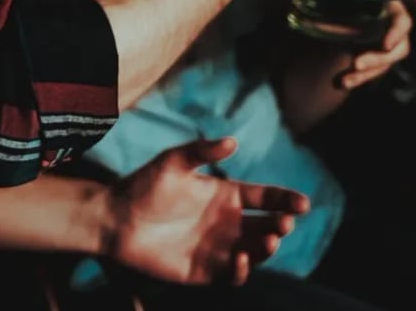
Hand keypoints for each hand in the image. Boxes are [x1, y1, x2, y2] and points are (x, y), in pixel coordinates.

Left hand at [106, 138, 307, 285]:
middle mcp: (227, 223)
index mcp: (225, 195)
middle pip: (267, 226)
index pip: (264, 198)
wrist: (113, 219)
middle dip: (280, 225)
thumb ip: (200, 151)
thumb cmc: (142, 187)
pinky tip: (239, 259)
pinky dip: (241, 270)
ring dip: (267, 248)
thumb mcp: (171, 163)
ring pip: (255, 252)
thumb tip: (232, 141)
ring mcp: (218, 247)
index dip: (285, 200)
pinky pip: (232, 275)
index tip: (302, 203)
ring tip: (267, 239)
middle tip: (283, 223)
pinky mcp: (205, 271)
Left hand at [331, 0, 411, 90]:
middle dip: (378, 59)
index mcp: (389, 9)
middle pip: (398, 49)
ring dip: (366, 74)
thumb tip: (310, 19)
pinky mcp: (376, 58)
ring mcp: (385, 45)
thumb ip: (333, 12)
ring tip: (345, 81)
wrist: (333, 9)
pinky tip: (344, 83)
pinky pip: (372, 71)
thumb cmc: (338, 0)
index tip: (385, 45)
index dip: (396, 34)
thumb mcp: (337, 4)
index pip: (402, 22)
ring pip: (385, 64)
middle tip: (357, 64)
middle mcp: (391, 28)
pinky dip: (359, 78)